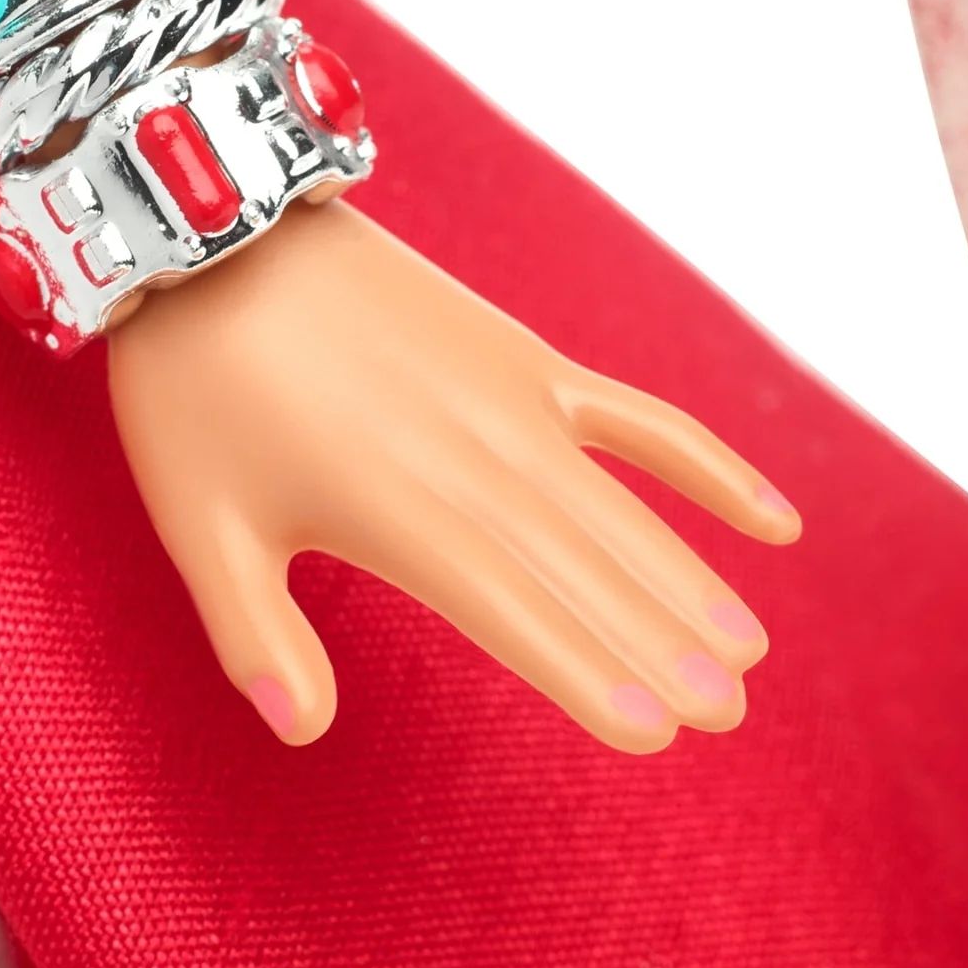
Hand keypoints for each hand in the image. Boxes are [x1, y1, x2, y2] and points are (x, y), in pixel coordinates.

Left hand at [108, 200, 800, 749]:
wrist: (219, 233)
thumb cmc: (195, 390)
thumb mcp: (200, 521)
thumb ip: (254, 632)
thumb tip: (301, 731)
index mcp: (397, 511)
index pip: (512, 610)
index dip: (584, 672)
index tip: (656, 734)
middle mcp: (474, 460)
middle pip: (584, 568)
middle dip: (659, 645)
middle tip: (729, 714)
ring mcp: (513, 401)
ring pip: (621, 507)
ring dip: (688, 578)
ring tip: (750, 652)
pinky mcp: (524, 357)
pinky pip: (637, 417)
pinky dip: (704, 465)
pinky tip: (772, 518)